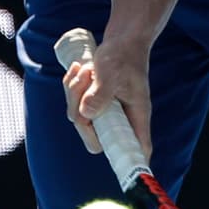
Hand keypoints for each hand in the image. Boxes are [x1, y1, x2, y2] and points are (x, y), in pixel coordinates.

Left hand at [62, 37, 152, 159]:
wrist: (121, 40)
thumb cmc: (122, 55)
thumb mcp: (111, 72)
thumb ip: (100, 94)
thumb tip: (87, 115)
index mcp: (135, 115)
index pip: (137, 147)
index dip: (130, 161)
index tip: (122, 169)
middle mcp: (121, 119)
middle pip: (95, 138)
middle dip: (81, 114)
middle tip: (84, 85)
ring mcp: (105, 112)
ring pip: (80, 118)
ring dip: (74, 93)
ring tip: (85, 70)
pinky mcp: (93, 104)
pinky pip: (73, 105)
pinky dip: (71, 88)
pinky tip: (79, 69)